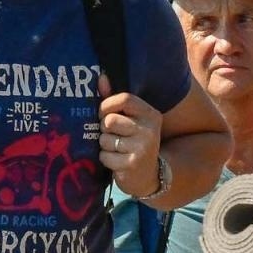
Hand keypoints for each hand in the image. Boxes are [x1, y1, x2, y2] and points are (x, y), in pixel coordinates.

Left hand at [98, 75, 161, 197]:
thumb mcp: (131, 120)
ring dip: (105, 145)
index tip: (103, 113)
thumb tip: (101, 76)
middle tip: (113, 135)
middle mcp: (149, 130)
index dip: (107, 105)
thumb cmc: (135, 142)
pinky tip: (117, 162)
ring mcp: (142, 148)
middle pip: (110, 120)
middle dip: (104, 129)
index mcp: (151, 114)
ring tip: (116, 149)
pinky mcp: (132, 164)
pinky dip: (106, 159)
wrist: (149, 176)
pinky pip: (105, 156)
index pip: (125, 99)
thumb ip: (115, 100)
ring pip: (105, 139)